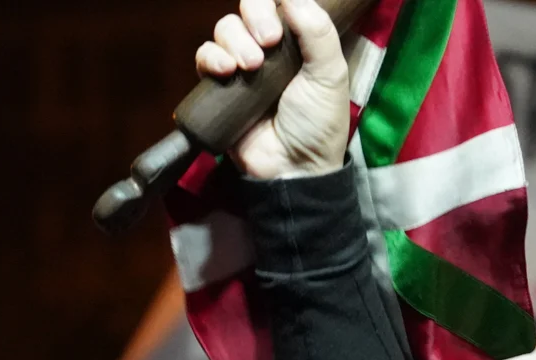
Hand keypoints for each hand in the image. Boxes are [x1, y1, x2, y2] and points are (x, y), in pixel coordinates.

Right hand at [195, 0, 350, 179]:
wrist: (294, 167)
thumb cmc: (318, 123)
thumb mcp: (330, 74)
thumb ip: (317, 30)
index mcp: (298, 42)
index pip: (277, 4)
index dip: (273, 4)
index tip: (282, 24)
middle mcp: (269, 50)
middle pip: (248, 8)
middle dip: (255, 17)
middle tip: (269, 41)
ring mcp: (242, 67)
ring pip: (225, 29)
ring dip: (235, 40)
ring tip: (252, 66)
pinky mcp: (220, 87)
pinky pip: (205, 56)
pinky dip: (212, 56)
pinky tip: (226, 71)